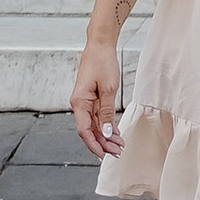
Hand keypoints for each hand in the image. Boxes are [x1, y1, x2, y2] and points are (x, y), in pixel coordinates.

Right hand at [70, 36, 124, 157]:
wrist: (100, 44)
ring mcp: (85, 101)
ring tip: (119, 145)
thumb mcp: (108, 89)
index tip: (104, 155)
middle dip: (103, 143)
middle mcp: (79, 104)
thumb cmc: (102, 62)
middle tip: (118, 151)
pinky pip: (97, 116)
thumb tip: (105, 133)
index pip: (84, 131)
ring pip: (94, 124)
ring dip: (106, 136)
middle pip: (90, 130)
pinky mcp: (91, 98)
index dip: (94, 145)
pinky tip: (115, 133)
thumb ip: (106, 113)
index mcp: (79, 102)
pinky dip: (106, 125)